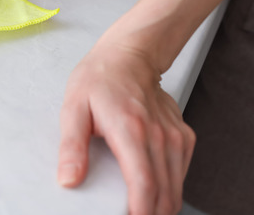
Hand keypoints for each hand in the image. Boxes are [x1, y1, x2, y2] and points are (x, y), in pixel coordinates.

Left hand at [57, 40, 195, 214]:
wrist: (129, 55)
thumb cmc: (100, 79)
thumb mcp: (73, 108)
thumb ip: (71, 146)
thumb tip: (69, 179)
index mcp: (131, 130)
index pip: (144, 186)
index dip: (140, 213)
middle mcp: (160, 137)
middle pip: (165, 195)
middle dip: (150, 214)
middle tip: (127, 214)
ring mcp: (176, 138)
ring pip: (176, 189)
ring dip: (160, 206)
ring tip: (136, 208)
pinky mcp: (185, 138)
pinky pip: (181, 175)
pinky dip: (168, 189)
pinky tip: (149, 188)